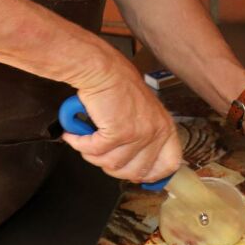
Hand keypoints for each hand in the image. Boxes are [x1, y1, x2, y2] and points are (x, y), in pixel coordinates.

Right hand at [61, 58, 181, 183]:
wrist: (101, 69)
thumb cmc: (117, 85)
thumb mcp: (142, 112)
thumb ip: (143, 137)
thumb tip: (135, 163)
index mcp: (164, 127)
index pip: (169, 164)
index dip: (152, 175)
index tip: (137, 176)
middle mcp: (155, 132)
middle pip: (137, 172)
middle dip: (113, 168)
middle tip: (101, 156)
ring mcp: (138, 134)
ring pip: (112, 164)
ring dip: (93, 155)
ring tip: (85, 140)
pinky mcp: (118, 133)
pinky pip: (94, 151)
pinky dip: (80, 144)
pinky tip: (75, 135)